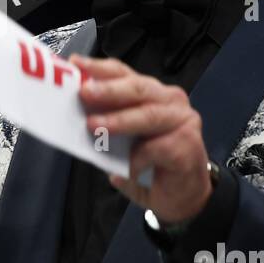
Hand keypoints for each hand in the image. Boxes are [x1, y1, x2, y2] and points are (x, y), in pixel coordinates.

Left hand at [72, 54, 212, 226]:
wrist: (183, 198)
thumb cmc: (150, 165)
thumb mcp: (122, 143)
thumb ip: (107, 126)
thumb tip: (77, 117)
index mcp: (151, 94)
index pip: (124, 74)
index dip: (99, 68)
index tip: (75, 64)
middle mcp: (170, 101)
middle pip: (137, 88)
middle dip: (108, 89)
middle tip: (84, 92)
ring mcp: (182, 120)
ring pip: (147, 115)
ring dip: (118, 121)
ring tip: (93, 126)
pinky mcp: (188, 144)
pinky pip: (156, 148)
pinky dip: (137, 160)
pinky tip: (128, 171)